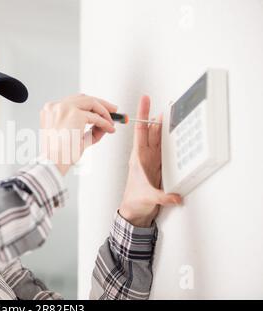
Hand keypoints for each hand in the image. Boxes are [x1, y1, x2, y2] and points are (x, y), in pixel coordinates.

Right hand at [39, 94, 116, 175]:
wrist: (53, 162)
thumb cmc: (61, 154)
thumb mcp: (75, 138)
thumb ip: (88, 130)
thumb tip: (104, 125)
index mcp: (51, 111)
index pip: (74, 102)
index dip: (89, 105)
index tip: (99, 110)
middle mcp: (56, 106)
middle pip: (83, 98)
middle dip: (101, 103)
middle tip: (113, 110)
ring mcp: (65, 108)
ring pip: (91, 102)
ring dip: (104, 112)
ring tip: (112, 122)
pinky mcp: (75, 115)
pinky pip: (96, 117)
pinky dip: (105, 123)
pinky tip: (110, 129)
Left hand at [119, 96, 182, 226]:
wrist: (134, 210)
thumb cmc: (135, 200)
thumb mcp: (148, 198)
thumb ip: (163, 197)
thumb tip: (175, 196)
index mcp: (138, 157)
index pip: (140, 130)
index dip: (142, 114)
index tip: (144, 100)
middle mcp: (145, 156)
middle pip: (151, 131)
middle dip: (154, 115)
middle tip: (161, 102)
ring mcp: (152, 160)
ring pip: (158, 138)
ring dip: (163, 126)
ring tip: (169, 113)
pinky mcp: (159, 166)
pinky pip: (165, 149)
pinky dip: (169, 139)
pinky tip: (174, 133)